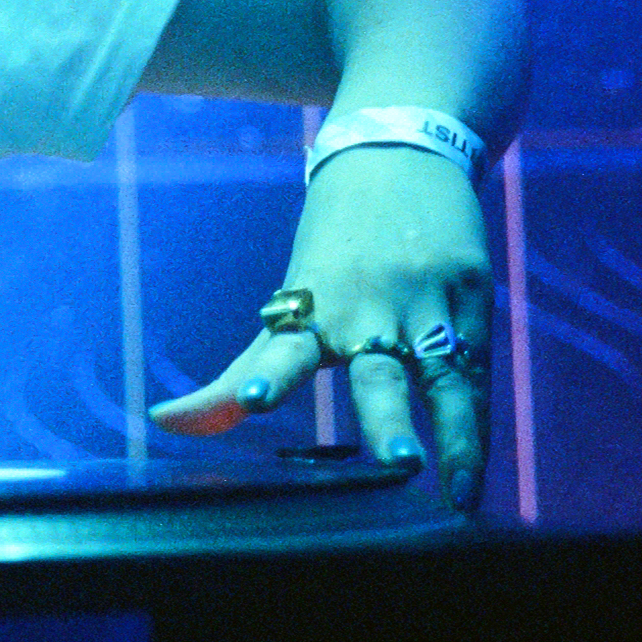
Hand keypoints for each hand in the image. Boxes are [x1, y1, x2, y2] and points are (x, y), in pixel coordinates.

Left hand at [148, 144, 492, 512]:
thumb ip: (239, 374)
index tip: (251, 400)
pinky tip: (474, 478)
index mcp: (314, 307)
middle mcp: (369, 307)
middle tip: (399, 462)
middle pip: (379, 372)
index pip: (284, 346)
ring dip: (457, 436)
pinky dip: (477, 428)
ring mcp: (427, 301)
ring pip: (446, 378)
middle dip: (386, 417)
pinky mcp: (473, 293)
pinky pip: (478, 375)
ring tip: (458, 490)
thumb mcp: (290, 303)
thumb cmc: (337, 248)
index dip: (269, 375)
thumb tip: (163, 424)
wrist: (400, 151)